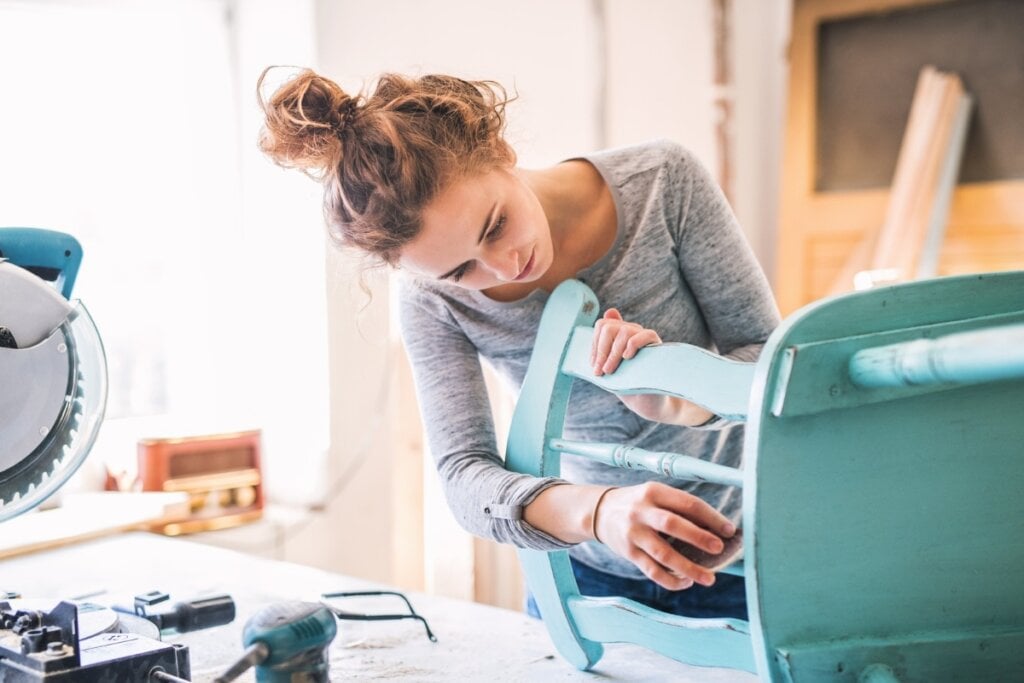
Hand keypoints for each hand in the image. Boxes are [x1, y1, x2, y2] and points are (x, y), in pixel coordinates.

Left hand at [591, 308, 665, 416]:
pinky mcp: (657, 345)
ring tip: (610, 370)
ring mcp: (644, 337)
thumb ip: (599, 350)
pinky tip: (627, 358)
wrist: (645, 401)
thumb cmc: (625, 384)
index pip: (602, 325)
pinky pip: (646, 335)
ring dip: (613, 353)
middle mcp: (631, 331)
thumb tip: (590, 328)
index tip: (593, 364)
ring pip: (624, 331)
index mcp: (618, 334)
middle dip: (601, 350)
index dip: (594, 344)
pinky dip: (633, 344)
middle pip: (609, 327)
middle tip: (600, 371)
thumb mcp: (607, 366)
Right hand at [593, 482, 735, 589]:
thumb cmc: (639, 504)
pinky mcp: (628, 552)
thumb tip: (716, 529)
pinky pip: (652, 570)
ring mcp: (633, 533)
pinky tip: (685, 582)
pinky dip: (670, 579)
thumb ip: (679, 508)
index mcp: (654, 492)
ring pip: (663, 553)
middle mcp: (642, 511)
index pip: (688, 503)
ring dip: (688, 567)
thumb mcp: (655, 495)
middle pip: (673, 525)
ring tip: (709, 578)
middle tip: (719, 549)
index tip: (730, 530)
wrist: (599, 512)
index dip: (711, 517)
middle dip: (699, 537)